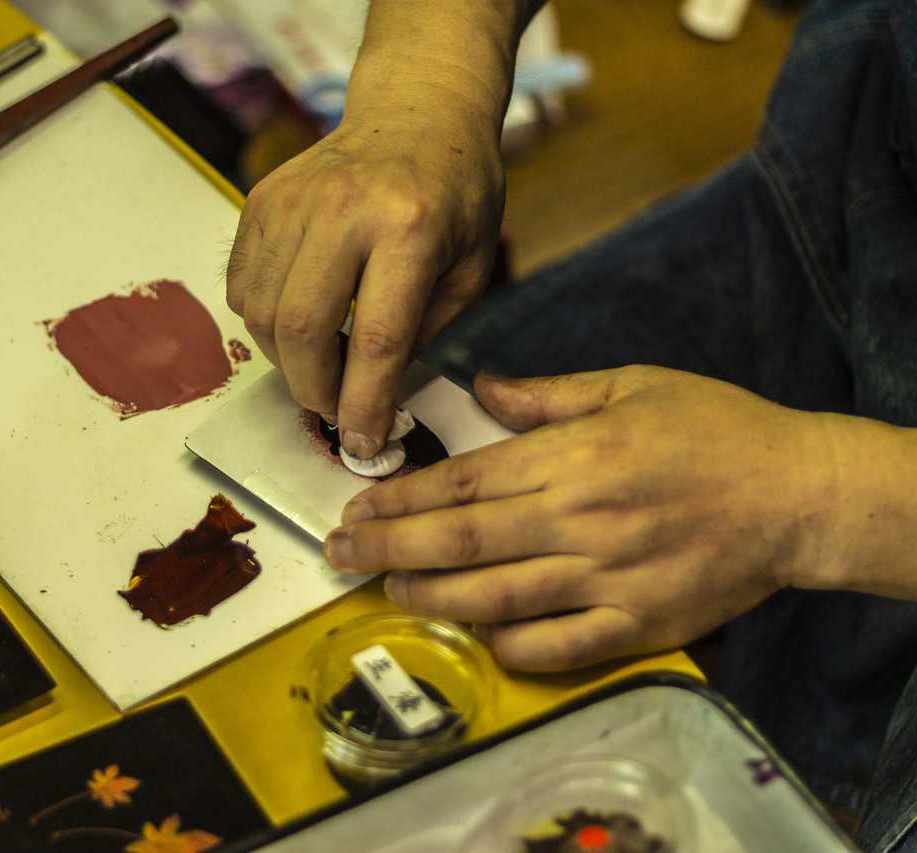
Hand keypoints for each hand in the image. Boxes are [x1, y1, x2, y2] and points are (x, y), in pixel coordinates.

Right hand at [226, 99, 502, 458]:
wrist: (417, 112)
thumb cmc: (456, 194)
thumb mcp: (471, 266)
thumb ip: (427, 334)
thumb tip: (378, 402)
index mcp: (410, 226)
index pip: (377, 338)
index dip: (365, 403)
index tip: (362, 443)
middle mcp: (343, 208)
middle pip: (302, 328)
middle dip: (313, 389)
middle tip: (334, 408)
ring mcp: (293, 201)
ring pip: (263, 314)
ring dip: (286, 360)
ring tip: (321, 363)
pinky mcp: (261, 201)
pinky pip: (242, 288)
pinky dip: (264, 323)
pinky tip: (299, 319)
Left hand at [322, 366, 841, 671]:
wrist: (797, 495)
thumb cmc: (713, 430)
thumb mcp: (630, 384)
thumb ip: (546, 394)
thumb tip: (477, 386)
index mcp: (574, 456)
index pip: (464, 483)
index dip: (399, 499)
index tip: (358, 507)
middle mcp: (580, 520)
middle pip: (460, 542)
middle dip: (386, 548)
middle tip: (339, 553)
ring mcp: (606, 580)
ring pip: (493, 598)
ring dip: (429, 595)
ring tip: (388, 587)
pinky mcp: (636, 627)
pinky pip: (553, 647)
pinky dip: (504, 645)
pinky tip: (473, 631)